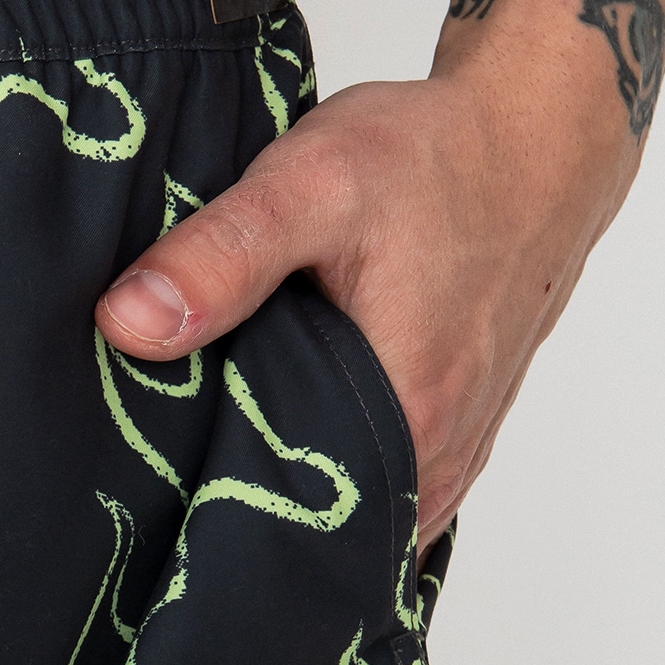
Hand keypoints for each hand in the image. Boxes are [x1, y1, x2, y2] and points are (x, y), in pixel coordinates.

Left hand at [94, 59, 636, 544]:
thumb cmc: (436, 156)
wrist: (539, 136)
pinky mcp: (455, 437)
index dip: (206, 515)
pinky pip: (379, 489)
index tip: (146, 490)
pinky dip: (330, 472)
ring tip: (212, 457)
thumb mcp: (310, 183)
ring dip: (287, 492)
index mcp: (403, 420)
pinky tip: (278, 435)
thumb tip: (126, 325)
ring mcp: (451, 455)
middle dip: (237, 509)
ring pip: (351, 515)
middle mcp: (435, 458)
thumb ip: (219, 258)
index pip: (282, 522)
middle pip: (314, 528)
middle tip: (161, 474)